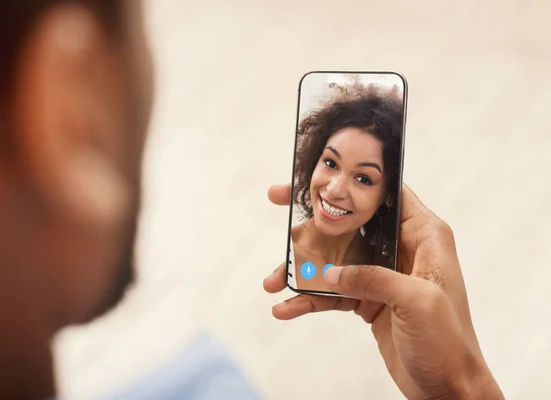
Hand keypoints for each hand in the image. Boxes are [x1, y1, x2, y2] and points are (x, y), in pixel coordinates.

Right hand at [264, 184, 503, 399]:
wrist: (447, 388)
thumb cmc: (449, 342)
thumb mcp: (417, 302)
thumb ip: (373, 278)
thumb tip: (329, 272)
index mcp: (423, 236)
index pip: (386, 193)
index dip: (352, 180)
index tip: (317, 173)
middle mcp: (400, 249)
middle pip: (349, 222)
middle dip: (312, 219)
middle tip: (276, 203)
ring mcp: (381, 275)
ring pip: (333, 259)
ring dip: (302, 269)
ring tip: (272, 282)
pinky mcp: (368, 300)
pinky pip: (332, 293)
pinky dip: (308, 299)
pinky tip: (286, 309)